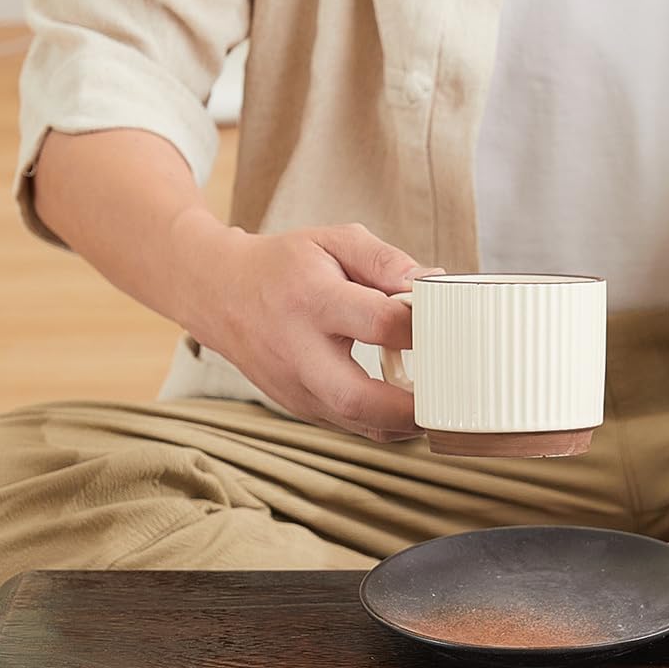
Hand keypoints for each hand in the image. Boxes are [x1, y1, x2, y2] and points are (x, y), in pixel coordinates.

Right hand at [178, 217, 437, 442]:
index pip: (377, 323)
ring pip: (355, 422)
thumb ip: (384, 260)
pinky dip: (383, 423)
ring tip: (435, 406)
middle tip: (448, 398)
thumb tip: (434, 284)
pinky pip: (349, 425)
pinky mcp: (298, 407)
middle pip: (356, 396)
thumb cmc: (285, 266)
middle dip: (409, 407)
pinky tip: (405, 407)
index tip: (448, 328)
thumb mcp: (333, 242)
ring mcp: (295, 386)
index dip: (420, 329)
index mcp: (312, 299)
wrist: (220, 294)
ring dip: (402, 423)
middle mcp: (299, 350)